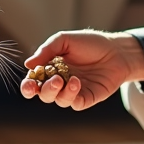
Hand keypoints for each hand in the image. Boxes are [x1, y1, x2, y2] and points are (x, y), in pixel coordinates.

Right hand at [20, 30, 143, 110]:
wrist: (116, 50)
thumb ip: (46, 50)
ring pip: (58, 100)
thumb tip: (27, 64)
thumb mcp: (65, 40)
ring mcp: (74, 91)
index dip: (29, 86)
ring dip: (59, 92)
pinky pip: (75, 104)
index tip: (29, 84)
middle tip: (52, 80)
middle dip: (43, 90)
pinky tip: (77, 83)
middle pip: (44, 94)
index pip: (34, 82)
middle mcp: (60, 82)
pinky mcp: (87, 98)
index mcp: (51, 69)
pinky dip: (72, 96)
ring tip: (67, 79)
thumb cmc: (90, 43)